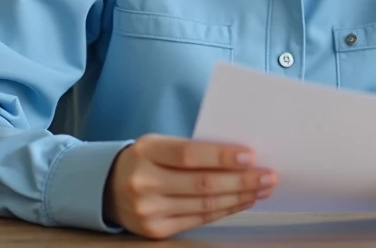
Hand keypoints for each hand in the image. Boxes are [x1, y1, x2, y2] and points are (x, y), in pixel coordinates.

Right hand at [104, 134, 276, 238]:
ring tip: (262, 189)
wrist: (107, 187)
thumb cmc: (145, 159)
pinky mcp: (155, 230)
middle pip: (202, 184)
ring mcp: (148, 210)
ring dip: (239, 196)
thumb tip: (241, 156)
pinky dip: (225, 210)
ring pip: (204, 205)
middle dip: (241, 180)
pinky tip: (242, 201)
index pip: (189, 154)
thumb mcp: (159, 144)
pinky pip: (199, 220)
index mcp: (146, 151)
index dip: (222, 156)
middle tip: (268, 175)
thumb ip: (193, 149)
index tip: (252, 156)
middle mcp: (143, 182)